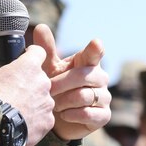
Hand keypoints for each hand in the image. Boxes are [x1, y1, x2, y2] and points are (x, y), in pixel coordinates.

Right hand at [0, 42, 54, 145]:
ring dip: (33, 101)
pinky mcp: (48, 121)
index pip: (38, 52)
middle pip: (40, 77)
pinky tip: (21, 123)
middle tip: (13, 90)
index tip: (22, 60)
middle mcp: (44, 82)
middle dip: (29, 81)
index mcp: (30, 66)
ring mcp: (48, 103)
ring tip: (15, 110)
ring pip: (42, 98)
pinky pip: (43, 117)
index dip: (30, 54)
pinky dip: (35, 119)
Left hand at [33, 24, 110, 141]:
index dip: (95, 49)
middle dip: (61, 84)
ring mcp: (104, 96)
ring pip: (84, 96)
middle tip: (47, 90)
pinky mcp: (104, 115)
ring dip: (63, 101)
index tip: (95, 43)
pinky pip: (88, 113)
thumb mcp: (49, 68)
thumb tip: (41, 26)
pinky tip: (64, 114)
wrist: (58, 118)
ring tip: (54, 104)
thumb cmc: (56, 87)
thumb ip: (46, 49)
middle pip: (82, 76)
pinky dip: (72, 114)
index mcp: (88, 62)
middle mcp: (100, 77)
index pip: (95, 53)